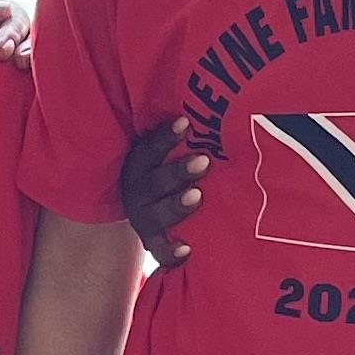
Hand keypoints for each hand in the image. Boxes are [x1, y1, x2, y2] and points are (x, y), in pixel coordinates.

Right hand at [118, 113, 207, 266]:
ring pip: (156, 214)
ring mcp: (144, 219)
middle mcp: (136, 192)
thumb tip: (217, 102)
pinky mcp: (153, 243)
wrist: (145, 210)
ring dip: (176, 204)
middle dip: (178, 171)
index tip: (185, 122)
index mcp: (138, 165)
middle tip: (205, 161)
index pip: (147, 149)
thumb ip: (186, 138)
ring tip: (199, 197)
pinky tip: (188, 250)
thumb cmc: (168, 172)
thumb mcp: (166, 155)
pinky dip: (171, 252)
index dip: (164, 137)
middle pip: (154, 182)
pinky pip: (159, 251)